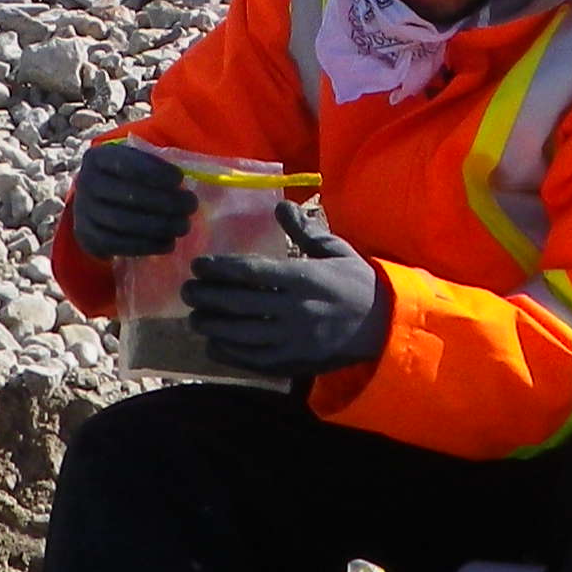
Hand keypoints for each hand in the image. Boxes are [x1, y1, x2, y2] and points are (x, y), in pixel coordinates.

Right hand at [69, 138, 194, 259]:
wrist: (94, 205)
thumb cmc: (125, 179)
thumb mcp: (133, 163)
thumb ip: (155, 165)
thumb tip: (194, 174)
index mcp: (97, 158)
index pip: (125, 163)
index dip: (154, 171)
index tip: (180, 178)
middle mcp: (85, 183)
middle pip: (127, 195)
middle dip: (164, 201)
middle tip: (191, 205)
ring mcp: (84, 212)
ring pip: (123, 222)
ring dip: (158, 225)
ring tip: (184, 225)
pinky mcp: (88, 238)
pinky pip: (119, 244)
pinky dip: (146, 245)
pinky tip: (168, 243)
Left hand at [183, 202, 391, 379]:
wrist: (384, 326)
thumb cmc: (357, 283)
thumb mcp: (336, 250)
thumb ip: (305, 230)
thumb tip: (279, 208)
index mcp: (303, 278)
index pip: (251, 272)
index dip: (219, 269)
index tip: (198, 265)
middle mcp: (294, 309)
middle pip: (238, 304)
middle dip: (207, 297)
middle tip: (187, 291)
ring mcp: (292, 340)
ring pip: (240, 335)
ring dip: (212, 326)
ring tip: (194, 318)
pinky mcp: (293, 363)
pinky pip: (253, 361)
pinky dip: (229, 354)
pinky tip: (213, 346)